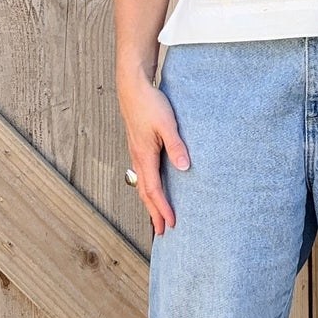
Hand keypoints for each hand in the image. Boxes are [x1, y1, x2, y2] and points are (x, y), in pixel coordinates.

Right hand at [117, 67, 190, 234]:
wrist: (133, 86)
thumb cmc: (150, 103)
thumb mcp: (167, 124)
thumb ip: (176, 146)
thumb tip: (185, 168)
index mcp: (144, 156)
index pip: (154, 190)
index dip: (163, 209)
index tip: (172, 224)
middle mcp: (138, 158)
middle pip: (145, 193)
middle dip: (154, 213)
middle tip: (163, 232)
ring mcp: (136, 153)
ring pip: (142, 185)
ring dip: (150, 202)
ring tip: (157, 216)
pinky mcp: (138, 147)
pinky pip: (143, 175)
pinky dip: (148, 188)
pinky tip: (154, 188)